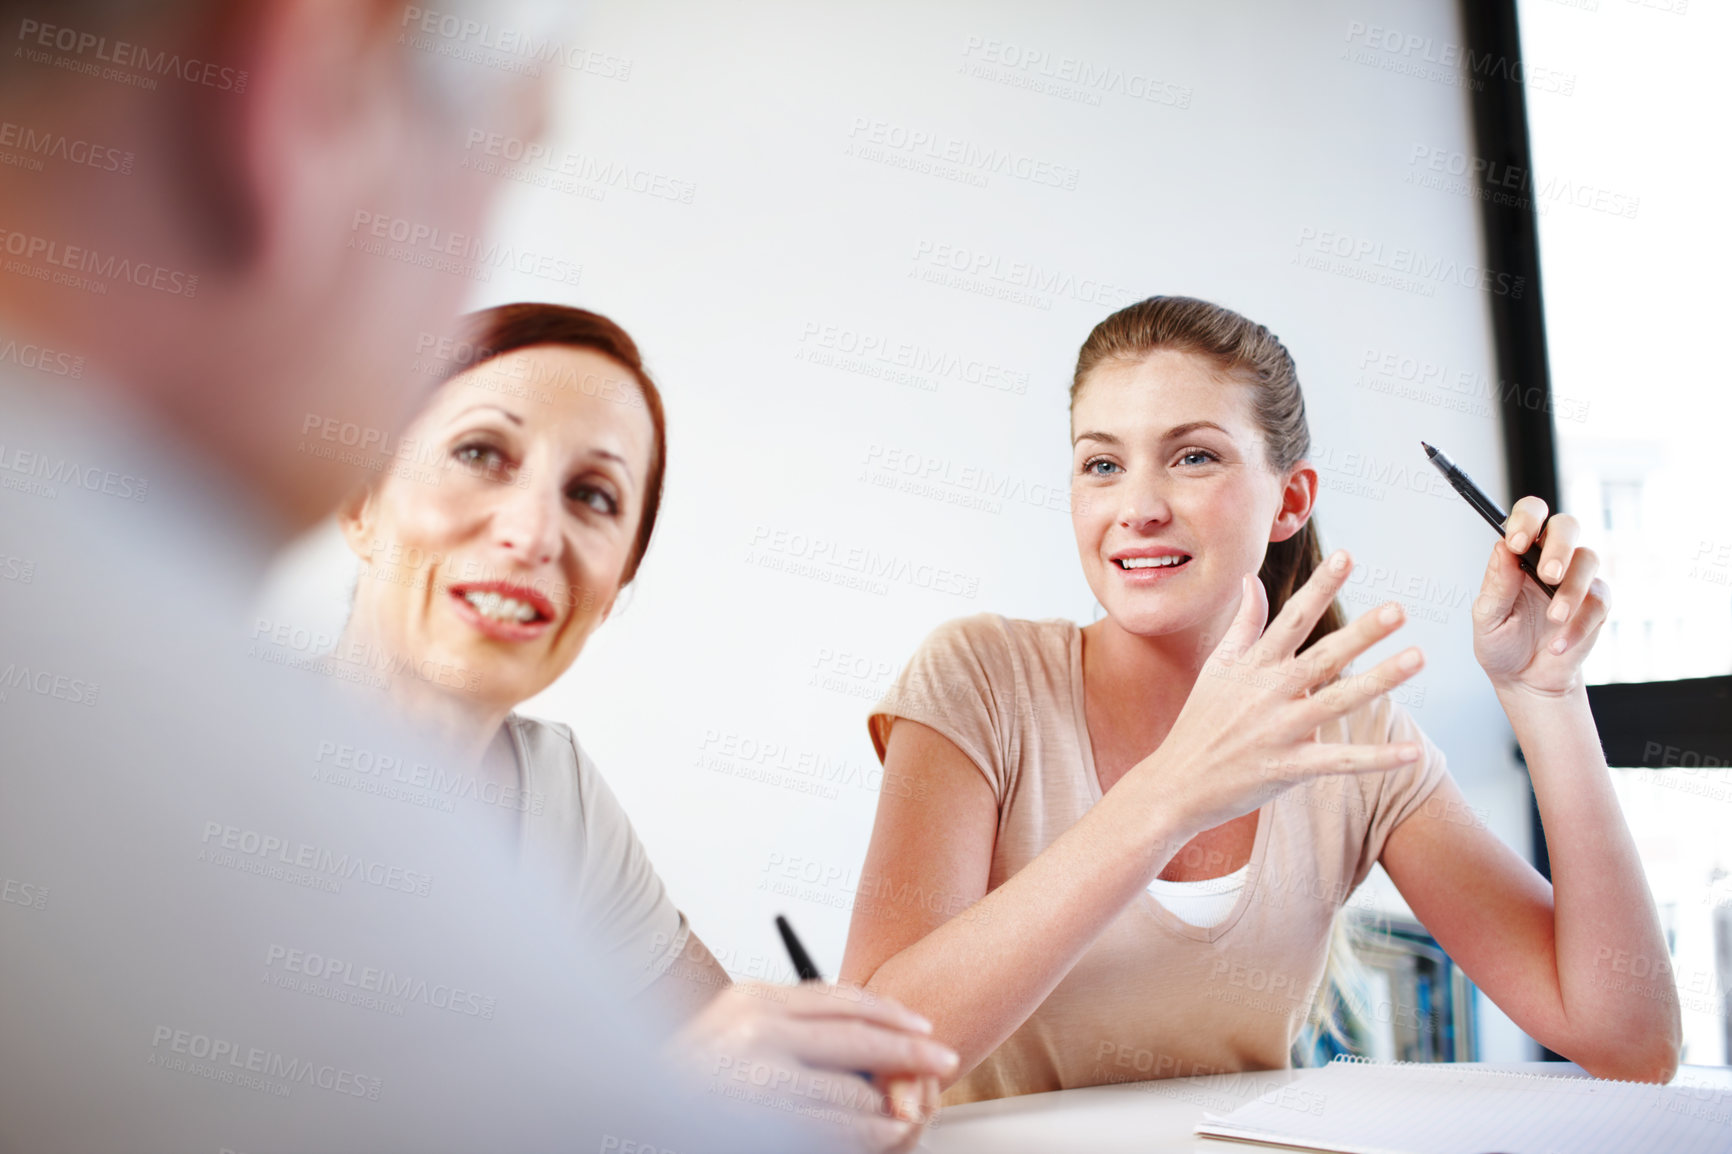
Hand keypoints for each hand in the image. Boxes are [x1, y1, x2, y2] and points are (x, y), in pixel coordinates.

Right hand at [669, 980, 954, 1152]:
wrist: (635, 1109)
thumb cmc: (687, 1080)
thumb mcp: (733, 1031)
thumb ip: (785, 1025)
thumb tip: (853, 1029)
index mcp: (753, 1000)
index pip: (837, 997)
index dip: (887, 1011)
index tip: (920, 1024)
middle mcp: (757, 1028)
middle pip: (857, 1034)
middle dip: (908, 1049)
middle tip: (942, 1058)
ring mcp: (757, 1074)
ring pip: (851, 1087)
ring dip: (885, 1104)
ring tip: (905, 1112)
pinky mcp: (762, 1117)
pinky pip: (834, 1126)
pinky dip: (868, 1132)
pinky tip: (887, 1132)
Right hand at [1139, 551, 1425, 834]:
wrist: (1177, 781)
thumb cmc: (1200, 721)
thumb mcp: (1217, 666)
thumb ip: (1243, 623)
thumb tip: (1250, 580)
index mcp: (1254, 665)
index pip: (1293, 617)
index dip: (1321, 586)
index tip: (1349, 557)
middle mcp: (1269, 692)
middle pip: (1324, 656)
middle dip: (1362, 632)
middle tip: (1399, 609)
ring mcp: (1279, 730)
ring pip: (1338, 701)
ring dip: (1380, 680)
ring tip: (1417, 657)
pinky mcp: (1288, 768)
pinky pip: (1340, 761)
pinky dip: (1376, 759)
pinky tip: (1412, 753)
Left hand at [1472, 496, 1608, 695]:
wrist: (1525, 680)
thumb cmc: (1502, 643)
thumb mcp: (1488, 617)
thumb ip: (1497, 584)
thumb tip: (1503, 548)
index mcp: (1519, 554)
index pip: (1529, 515)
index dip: (1527, 520)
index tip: (1518, 543)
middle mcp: (1550, 559)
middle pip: (1567, 526)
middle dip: (1560, 546)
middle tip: (1547, 574)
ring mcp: (1576, 579)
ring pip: (1588, 559)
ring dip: (1572, 589)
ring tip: (1554, 617)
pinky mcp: (1596, 604)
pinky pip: (1599, 601)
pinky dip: (1579, 624)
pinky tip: (1558, 643)